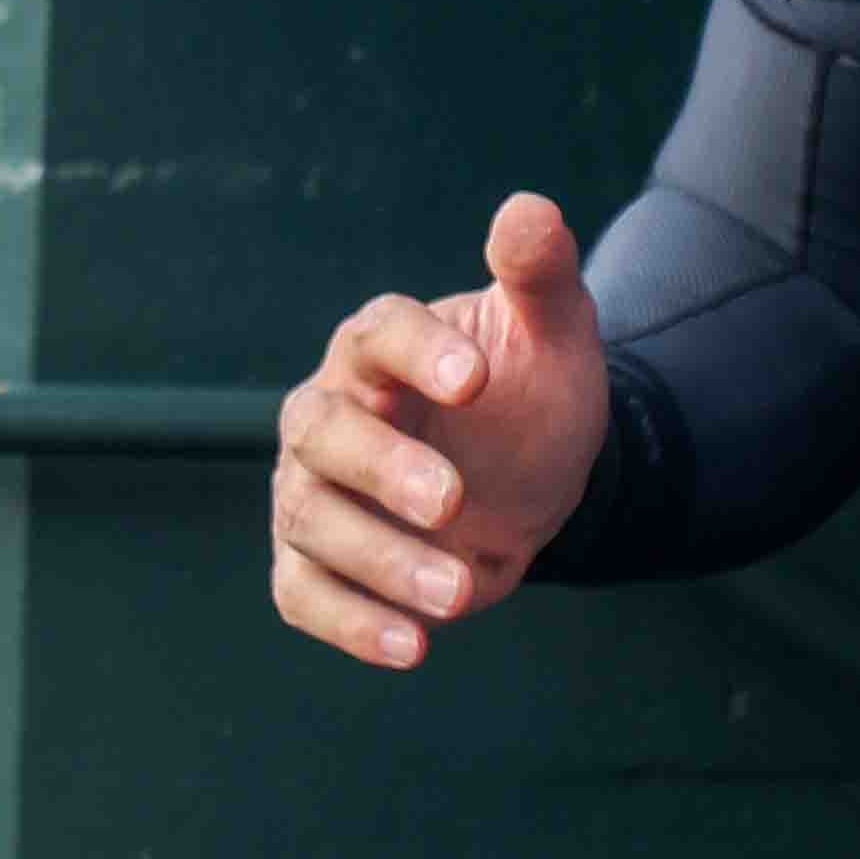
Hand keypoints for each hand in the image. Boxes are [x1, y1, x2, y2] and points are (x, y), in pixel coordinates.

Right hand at [267, 193, 613, 669]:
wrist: (527, 483)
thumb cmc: (528, 398)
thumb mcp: (553, 335)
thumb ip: (539, 276)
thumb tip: (529, 210)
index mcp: (380, 347)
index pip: (379, 336)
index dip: (419, 353)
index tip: (476, 380)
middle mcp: (329, 415)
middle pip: (325, 434)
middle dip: (384, 470)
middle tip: (454, 500)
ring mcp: (312, 493)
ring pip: (315, 522)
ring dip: (382, 561)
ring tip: (457, 592)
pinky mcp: (312, 564)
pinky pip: (307, 594)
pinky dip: (352, 624)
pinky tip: (415, 648)